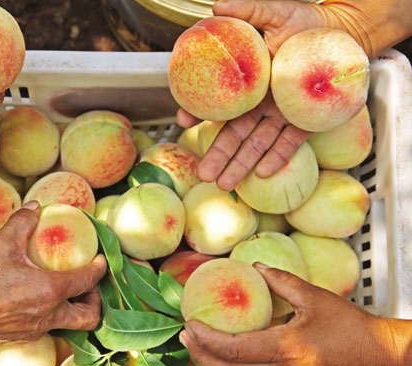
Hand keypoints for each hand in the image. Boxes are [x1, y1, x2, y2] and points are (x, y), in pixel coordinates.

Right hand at [0, 201, 107, 344]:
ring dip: (75, 308)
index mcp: (51, 291)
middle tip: (88, 283)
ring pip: (70, 324)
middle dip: (95, 299)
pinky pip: (49, 327)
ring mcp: (37, 329)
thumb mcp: (0, 244)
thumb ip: (21, 223)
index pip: (88, 280)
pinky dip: (53, 314)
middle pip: (90, 315)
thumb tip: (34, 207)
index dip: (100, 268)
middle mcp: (50, 315)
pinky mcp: (23, 336)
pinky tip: (38, 299)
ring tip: (66, 290)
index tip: (101, 258)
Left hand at [179, 263, 397, 365]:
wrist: (379, 355)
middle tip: (185, 338)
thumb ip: (281, 280)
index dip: (206, 339)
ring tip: (199, 347)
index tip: (189, 325)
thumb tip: (254, 267)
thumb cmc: (351, 325)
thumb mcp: (315, 296)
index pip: (234, 349)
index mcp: (287, 348)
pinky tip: (227, 358)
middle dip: (201, 356)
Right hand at [183, 0, 411, 190]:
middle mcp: (259, 105)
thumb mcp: (275, 11)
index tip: (182, 122)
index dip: (198, 113)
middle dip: (218, 156)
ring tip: (224, 185)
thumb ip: (247, 11)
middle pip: (234, 134)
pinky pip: (290, 143)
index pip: (218, 104)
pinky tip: (262, 174)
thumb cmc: (306, 23)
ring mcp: (281, 116)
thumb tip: (216, 8)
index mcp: (247, 84)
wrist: (344, 32)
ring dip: (241, 165)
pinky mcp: (305, 123)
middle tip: (203, 174)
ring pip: (257, 145)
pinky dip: (277, 158)